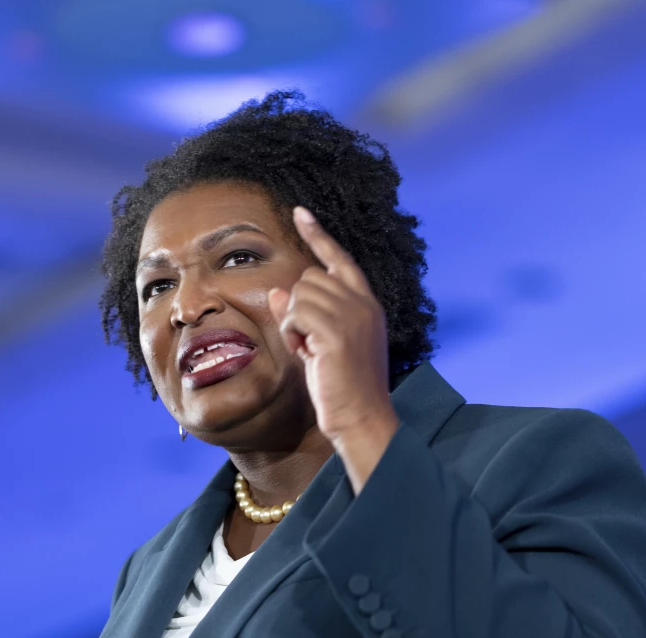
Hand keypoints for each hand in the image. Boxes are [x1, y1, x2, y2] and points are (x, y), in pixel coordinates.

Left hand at [268, 207, 399, 490]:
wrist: (361, 418)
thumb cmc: (341, 386)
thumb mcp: (318, 345)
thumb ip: (302, 316)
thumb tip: (278, 290)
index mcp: (367, 304)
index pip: (340, 259)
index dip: (318, 235)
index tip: (299, 212)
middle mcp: (363, 303)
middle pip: (310, 277)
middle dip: (299, 308)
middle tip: (310, 344)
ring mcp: (353, 315)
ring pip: (300, 294)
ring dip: (294, 323)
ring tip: (311, 351)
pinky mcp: (337, 332)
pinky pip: (296, 313)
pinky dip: (293, 334)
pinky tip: (308, 354)